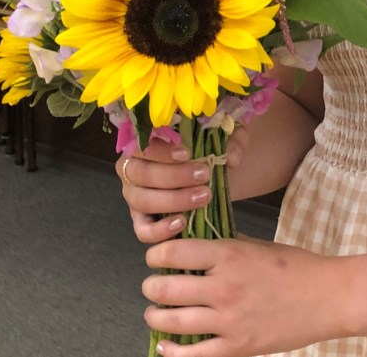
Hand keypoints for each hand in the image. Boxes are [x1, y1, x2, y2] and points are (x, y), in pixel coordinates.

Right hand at [117, 129, 248, 243]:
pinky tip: (182, 223)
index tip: (188, 154)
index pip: (142, 144)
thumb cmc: (209, 147)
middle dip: (174, 176)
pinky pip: (142, 230)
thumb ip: (234, 139)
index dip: (162, 151)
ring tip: (203, 197)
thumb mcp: (228, 135)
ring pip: (142, 200)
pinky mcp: (142, 220)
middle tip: (204, 176)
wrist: (211, 174)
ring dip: (173, 200)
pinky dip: (159, 230)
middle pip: (141, 174)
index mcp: (145, 141)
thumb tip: (231, 158)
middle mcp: (132, 169)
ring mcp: (134, 196)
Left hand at [142, 237, 350, 356]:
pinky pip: (193, 355)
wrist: (328, 296)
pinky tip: (165, 346)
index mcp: (230, 254)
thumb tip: (197, 247)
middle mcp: (224, 287)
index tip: (155, 257)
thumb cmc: (297, 267)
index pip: (175, 252)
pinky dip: (172, 351)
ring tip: (154, 313)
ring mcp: (229, 320)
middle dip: (152, 287)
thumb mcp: (259, 246)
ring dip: (156, 317)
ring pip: (173, 322)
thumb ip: (227, 247)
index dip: (156, 254)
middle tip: (152, 286)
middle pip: (166, 288)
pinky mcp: (238, 347)